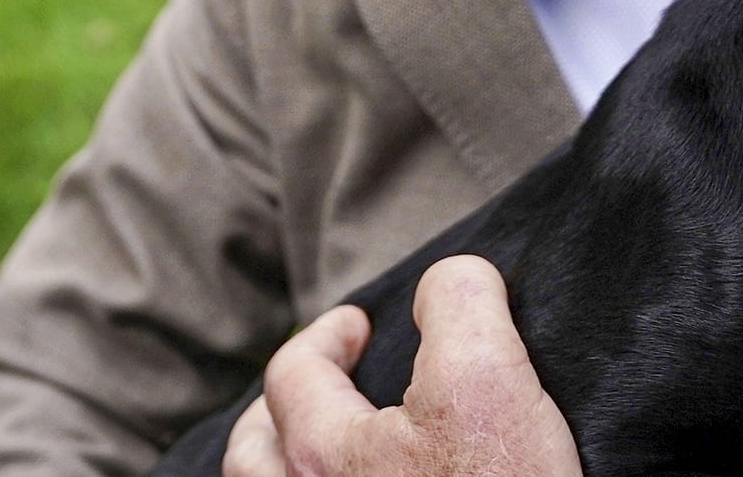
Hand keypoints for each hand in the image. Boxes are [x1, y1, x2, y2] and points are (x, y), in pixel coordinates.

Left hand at [222, 255, 581, 476]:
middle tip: (321, 384)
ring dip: (282, 464)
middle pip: (253, 455)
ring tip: (318, 450)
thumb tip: (448, 282)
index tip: (358, 325)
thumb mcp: (489, 377)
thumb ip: (459, 302)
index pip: (295, 369)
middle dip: (278, 407)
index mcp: (323, 455)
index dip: (327, 333)